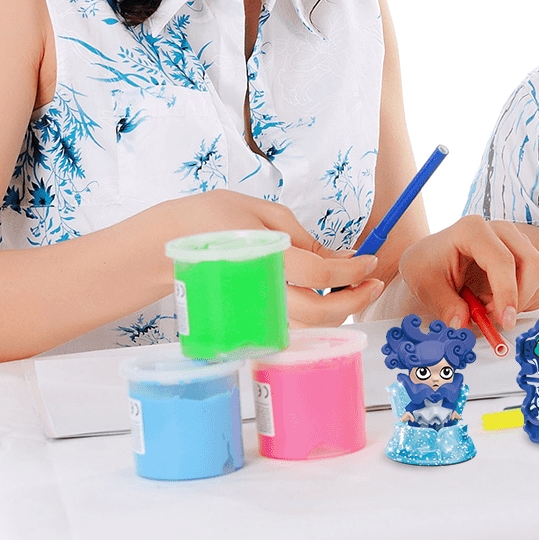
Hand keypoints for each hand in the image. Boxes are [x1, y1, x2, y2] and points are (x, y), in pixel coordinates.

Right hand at [157, 190, 382, 326]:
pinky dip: (313, 319)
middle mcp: (261, 289)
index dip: (354, 270)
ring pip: (307, 326)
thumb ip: (303, 236)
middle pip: (319, 312)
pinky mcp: (246, 322)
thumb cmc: (211, 218)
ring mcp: (252, 311)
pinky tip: (324, 300)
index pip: (321, 273)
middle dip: (355, 300)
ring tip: (354, 290)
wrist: (166, 245)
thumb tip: (340, 257)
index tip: (370, 261)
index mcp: (266, 255)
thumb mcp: (262, 212)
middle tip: (373, 283)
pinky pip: (289, 327)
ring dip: (338, 312)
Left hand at [397, 215, 538, 332]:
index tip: (504, 321)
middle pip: (534, 265)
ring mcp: (516, 243)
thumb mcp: (425, 285)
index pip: (503, 260)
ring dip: (521, 303)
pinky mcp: (525, 259)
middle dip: (518, 300)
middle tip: (492, 318)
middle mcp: (501, 231)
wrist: (430, 261)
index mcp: (473, 230)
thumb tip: (462, 324)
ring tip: (488, 307)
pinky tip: (501, 304)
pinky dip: (527, 302)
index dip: (507, 293)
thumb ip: (445, 305)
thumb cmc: (426, 266)